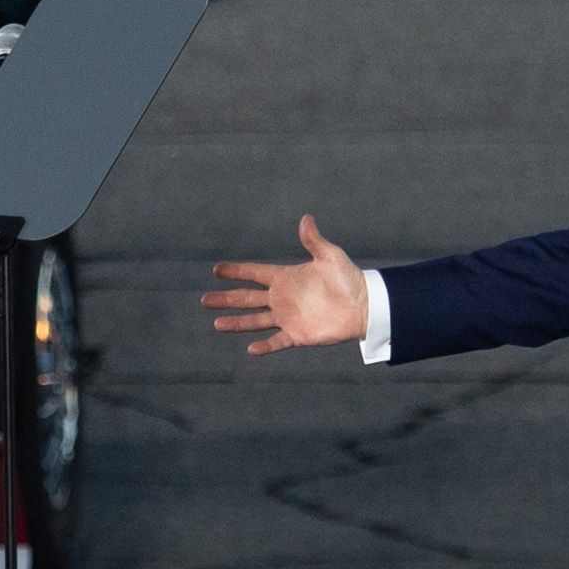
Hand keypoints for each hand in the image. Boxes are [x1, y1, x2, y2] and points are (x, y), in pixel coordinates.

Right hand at [204, 215, 369, 352]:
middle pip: (247, 298)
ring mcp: (288, 317)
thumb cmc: (348, 278)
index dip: (236, 271)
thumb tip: (306, 218)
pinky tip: (250, 349)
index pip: (254, 273)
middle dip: (226, 299)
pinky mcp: (298, 334)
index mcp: (286, 277)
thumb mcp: (330, 256)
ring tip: (217, 323)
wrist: (364, 306)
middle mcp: (283, 298)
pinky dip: (265, 346)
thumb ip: (314, 240)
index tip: (216, 270)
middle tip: (205, 300)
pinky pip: (277, 341)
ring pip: (255, 321)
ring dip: (236, 322)